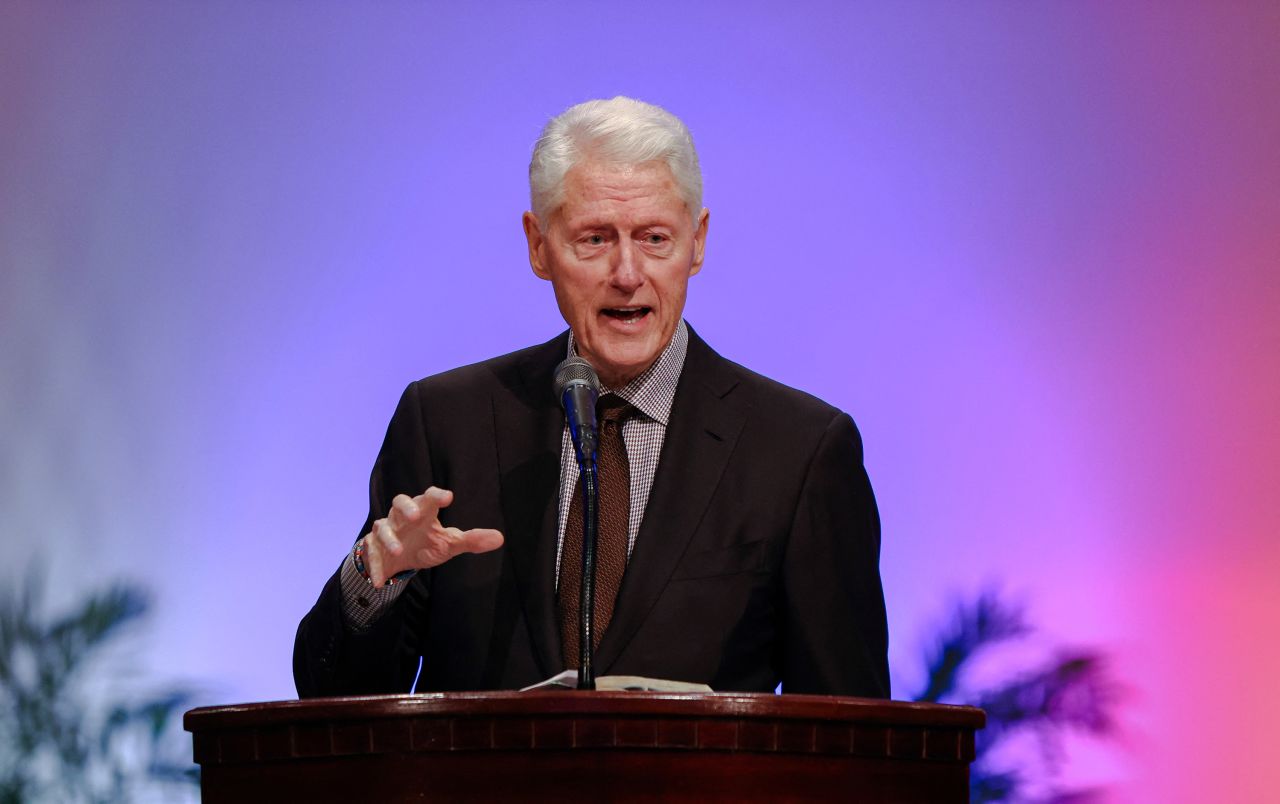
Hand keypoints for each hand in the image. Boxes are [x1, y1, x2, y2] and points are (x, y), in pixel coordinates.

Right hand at [363, 487, 503, 587]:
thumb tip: (499, 538)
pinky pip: (371, 554)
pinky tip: (379, 582)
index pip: (429, 497)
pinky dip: (375, 567)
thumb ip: (471, 540)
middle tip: (416, 516)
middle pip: (400, 501)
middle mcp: (402, 517)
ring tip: (398, 551)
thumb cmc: (426, 543)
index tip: (448, 497)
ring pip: (382, 526)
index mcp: (423, 512)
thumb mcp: (449, 543)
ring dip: (389, 538)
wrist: (398, 559)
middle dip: (407, 507)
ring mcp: (386, 530)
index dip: (437, 495)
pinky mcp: (373, 547)